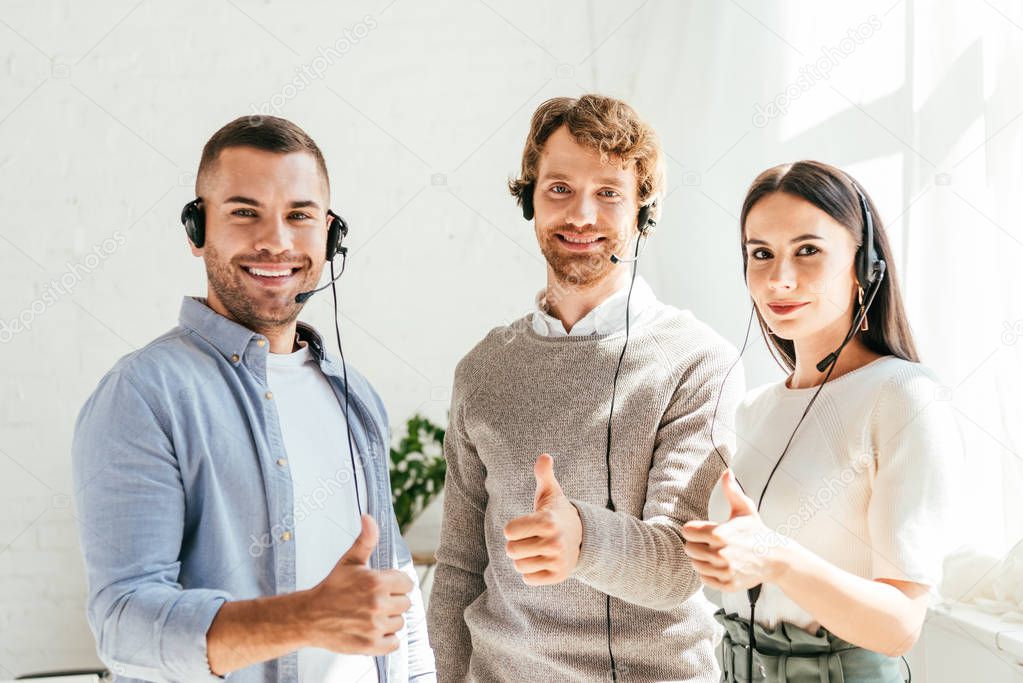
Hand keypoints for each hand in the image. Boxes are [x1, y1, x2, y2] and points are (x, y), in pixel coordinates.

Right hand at [305, 515, 413, 654]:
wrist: (309, 617)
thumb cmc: (332, 587)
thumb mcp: (350, 561)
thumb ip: (366, 539)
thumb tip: (368, 517)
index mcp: (377, 582)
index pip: (407, 584)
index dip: (396, 584)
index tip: (381, 586)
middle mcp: (378, 605)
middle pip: (406, 603)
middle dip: (392, 601)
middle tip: (373, 601)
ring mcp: (375, 627)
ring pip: (399, 623)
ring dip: (388, 620)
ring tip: (369, 615)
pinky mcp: (370, 646)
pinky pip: (394, 643)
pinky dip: (386, 639)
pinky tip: (372, 629)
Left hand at [503, 454, 582, 585]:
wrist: (581, 536)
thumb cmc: (556, 512)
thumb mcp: (550, 492)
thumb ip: (544, 473)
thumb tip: (545, 457)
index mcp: (547, 521)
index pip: (509, 531)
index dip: (513, 528)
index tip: (525, 526)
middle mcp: (554, 542)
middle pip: (511, 551)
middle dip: (517, 545)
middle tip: (531, 539)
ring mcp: (557, 561)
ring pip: (518, 566)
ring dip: (523, 559)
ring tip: (536, 550)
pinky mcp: (558, 576)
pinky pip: (528, 579)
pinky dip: (531, 573)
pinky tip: (542, 562)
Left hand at [681, 470, 788, 591]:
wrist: (776, 557)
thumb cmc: (757, 532)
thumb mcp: (745, 509)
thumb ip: (732, 491)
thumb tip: (727, 472)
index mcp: (719, 534)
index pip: (687, 532)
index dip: (693, 530)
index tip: (701, 530)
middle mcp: (720, 554)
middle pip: (689, 549)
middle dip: (696, 544)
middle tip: (708, 542)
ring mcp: (724, 571)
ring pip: (695, 565)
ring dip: (701, 560)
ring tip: (714, 553)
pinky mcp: (728, 584)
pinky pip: (705, 580)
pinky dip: (709, 574)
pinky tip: (719, 565)